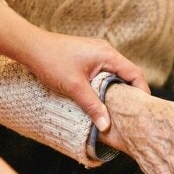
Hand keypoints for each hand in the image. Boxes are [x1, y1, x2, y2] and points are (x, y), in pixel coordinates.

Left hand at [25, 31, 149, 131]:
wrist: (30, 46)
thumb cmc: (51, 61)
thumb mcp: (74, 87)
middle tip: (132, 113)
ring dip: (117, 90)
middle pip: (127, 74)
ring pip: (115, 74)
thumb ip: (93, 106)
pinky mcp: (87, 57)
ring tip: (118, 109)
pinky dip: (106, 85)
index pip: (134, 73)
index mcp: (108, 55)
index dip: (142, 91)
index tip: (143, 109)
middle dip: (131, 93)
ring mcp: (96, 53)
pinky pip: (104, 72)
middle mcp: (105, 51)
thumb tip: (106, 126)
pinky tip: (101, 98)